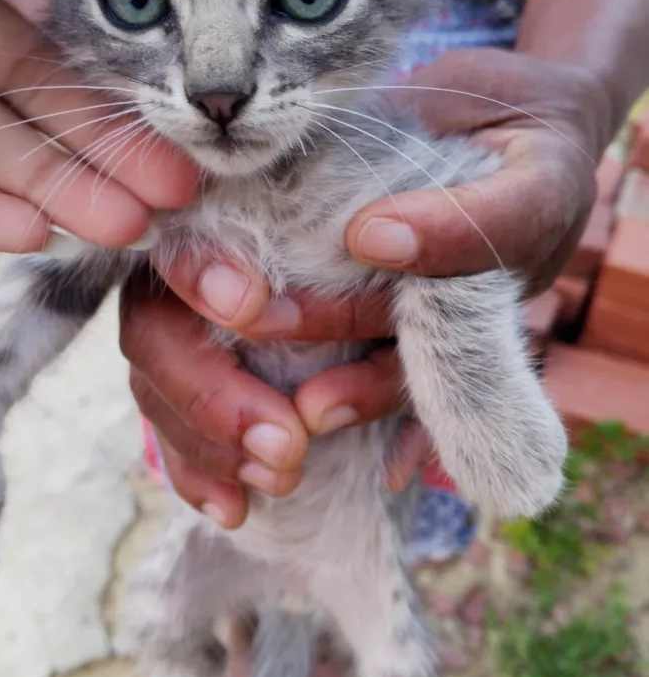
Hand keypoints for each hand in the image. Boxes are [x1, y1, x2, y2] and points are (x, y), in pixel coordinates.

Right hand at [122, 47, 603, 526]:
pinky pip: (200, 419)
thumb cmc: (506, 173)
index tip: (252, 306)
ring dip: (207, 441)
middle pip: (160, 323)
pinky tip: (236, 506)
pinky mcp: (255, 366)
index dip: (201, 270)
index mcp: (275, 189)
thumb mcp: (515, 183)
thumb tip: (377, 240)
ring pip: (167, 380)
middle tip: (281, 445)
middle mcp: (235, 254)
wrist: (511, 171)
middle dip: (210, 389)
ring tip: (272, 479)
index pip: (192, 227)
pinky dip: (209, 466)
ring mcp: (231, 314)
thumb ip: (463, 216)